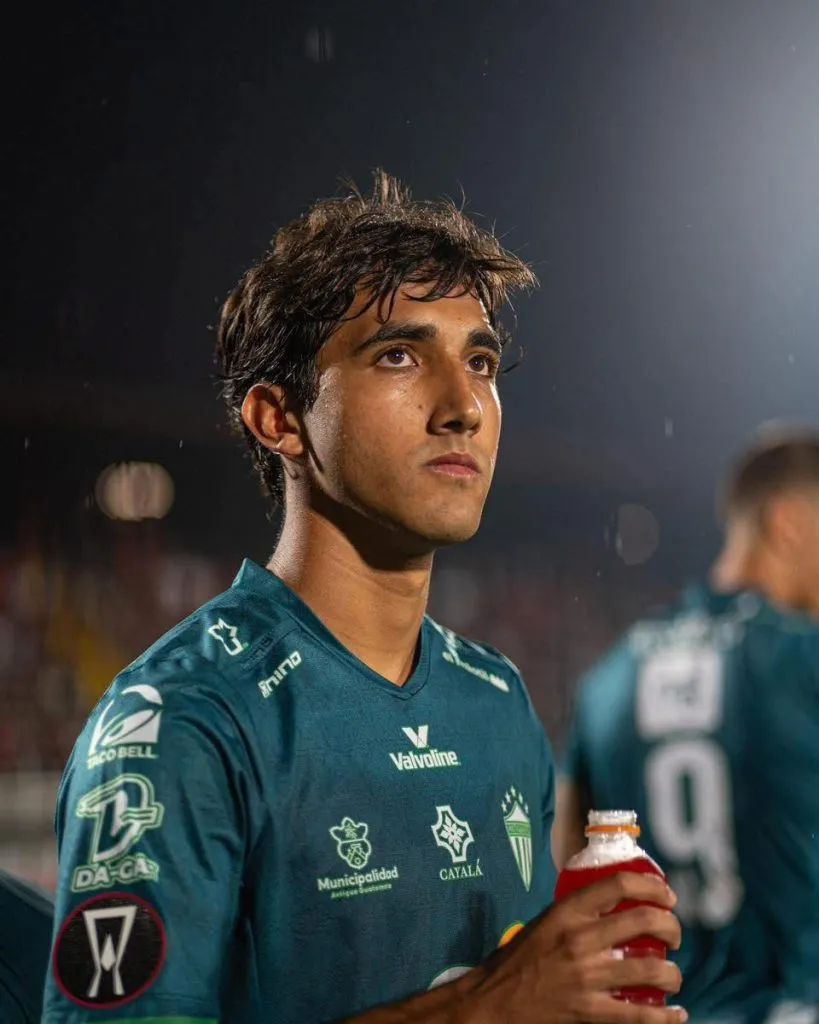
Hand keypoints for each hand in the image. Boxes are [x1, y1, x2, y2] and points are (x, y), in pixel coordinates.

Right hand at [468, 872, 684, 1023]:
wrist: (493, 1001)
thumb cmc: (519, 959)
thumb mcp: (545, 923)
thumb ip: (577, 915)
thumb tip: (616, 909)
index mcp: (567, 911)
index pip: (618, 884)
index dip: (651, 886)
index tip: (667, 896)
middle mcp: (580, 939)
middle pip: (643, 921)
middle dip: (671, 927)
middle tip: (674, 935)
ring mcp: (586, 976)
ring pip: (651, 969)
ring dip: (673, 973)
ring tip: (673, 976)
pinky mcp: (589, 1011)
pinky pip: (640, 1015)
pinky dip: (665, 1017)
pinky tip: (676, 1014)